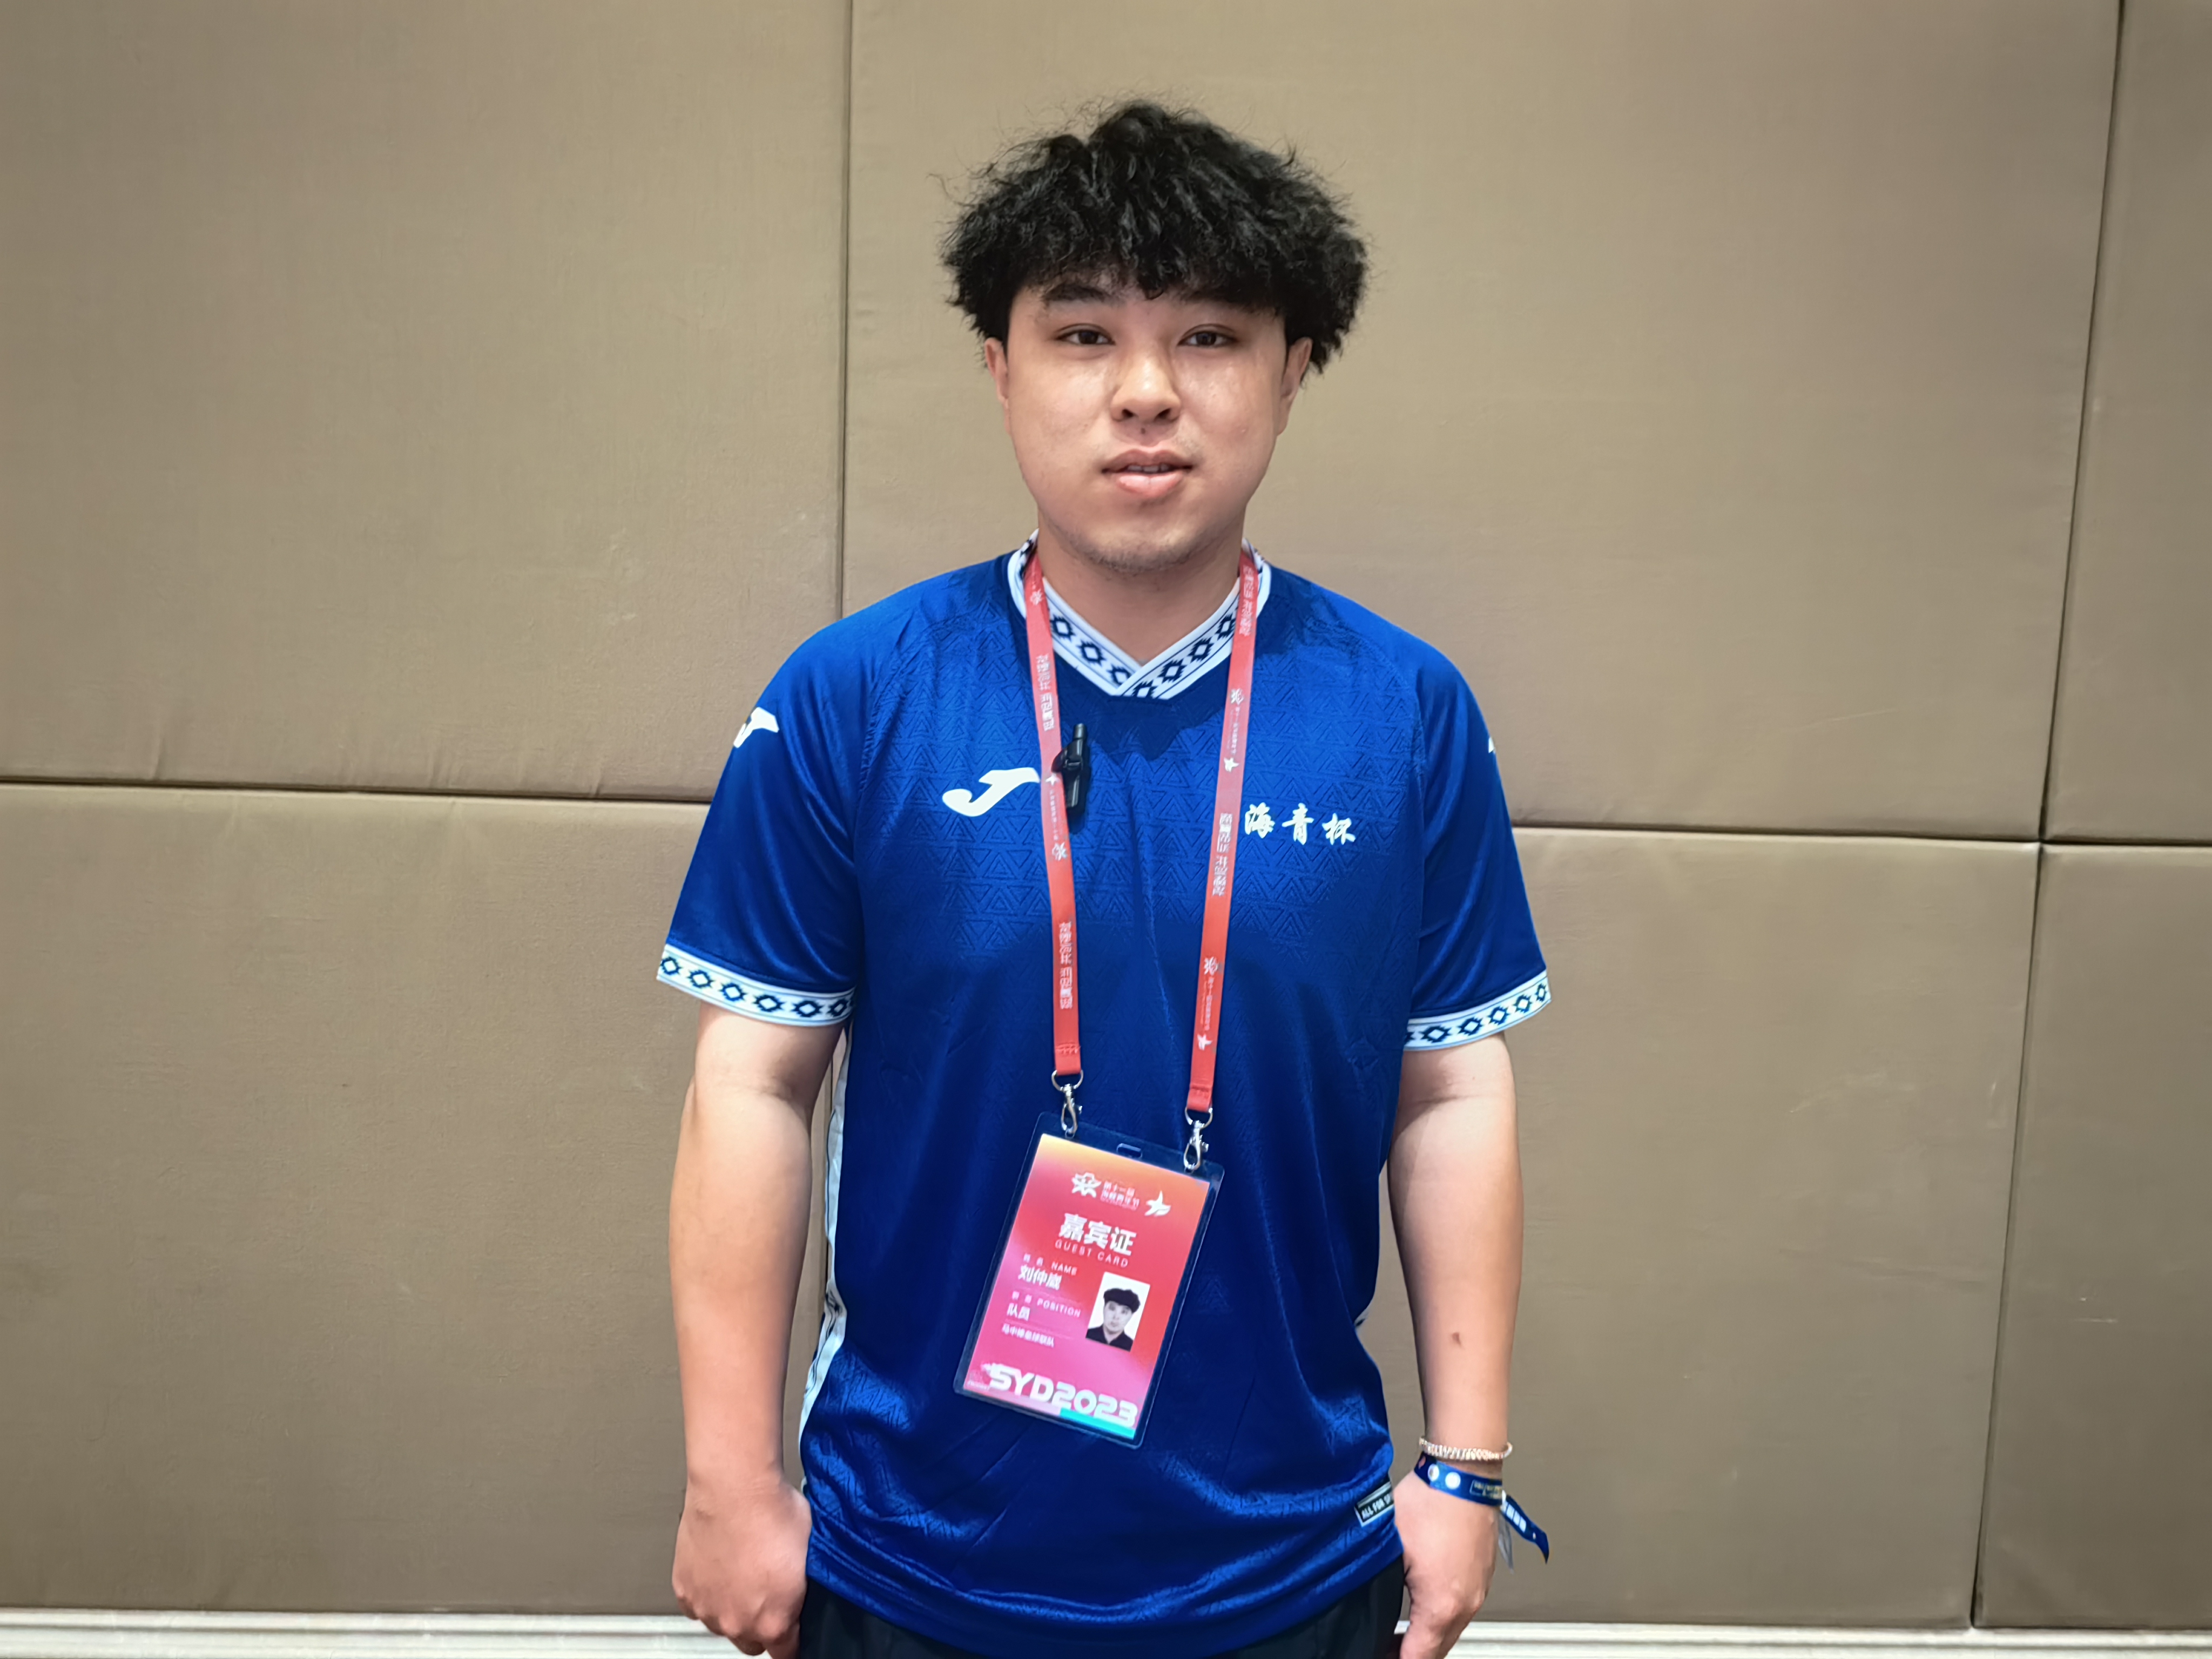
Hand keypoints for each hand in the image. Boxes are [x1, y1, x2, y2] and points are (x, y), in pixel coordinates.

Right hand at [672, 1474, 811, 1657]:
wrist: (734, 1488)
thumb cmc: (773, 1511)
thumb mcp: (810, 1554)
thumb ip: (803, 1586)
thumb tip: (803, 1586)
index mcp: (775, 1621)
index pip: (785, 1652)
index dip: (791, 1637)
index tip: (791, 1627)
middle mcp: (738, 1623)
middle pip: (751, 1641)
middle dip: (760, 1623)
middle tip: (766, 1593)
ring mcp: (708, 1608)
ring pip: (722, 1623)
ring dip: (731, 1606)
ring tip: (741, 1572)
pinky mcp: (685, 1590)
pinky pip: (698, 1604)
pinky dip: (707, 1591)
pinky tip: (718, 1568)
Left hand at [1393, 1469, 1498, 1658]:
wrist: (1464, 1473)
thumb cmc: (1431, 1501)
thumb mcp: (1389, 1546)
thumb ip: (1378, 1582)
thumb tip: (1363, 1599)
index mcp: (1441, 1605)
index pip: (1418, 1658)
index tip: (1378, 1655)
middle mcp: (1466, 1605)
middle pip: (1438, 1651)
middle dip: (1411, 1654)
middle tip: (1385, 1648)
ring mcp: (1478, 1592)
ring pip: (1451, 1631)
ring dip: (1428, 1637)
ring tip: (1401, 1633)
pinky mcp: (1482, 1577)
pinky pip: (1462, 1611)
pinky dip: (1443, 1617)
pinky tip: (1424, 1606)